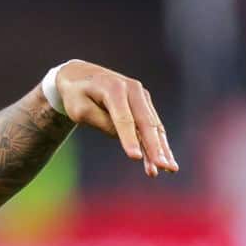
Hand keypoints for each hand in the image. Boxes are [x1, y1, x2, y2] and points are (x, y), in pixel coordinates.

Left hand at [55, 60, 177, 176]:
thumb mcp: (79, 109)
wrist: (81, 75)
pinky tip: (163, 161)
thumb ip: (100, 121)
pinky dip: (159, 144)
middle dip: (155, 147)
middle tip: (164, 167)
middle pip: (146, 123)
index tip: (135, 157)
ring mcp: (142, 96)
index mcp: (113, 88)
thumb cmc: (76, 95)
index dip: (130, 139)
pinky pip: (153, 126)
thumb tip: (124, 137)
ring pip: (154, 126)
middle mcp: (133, 89)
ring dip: (162, 149)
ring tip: (169, 169)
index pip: (123, 119)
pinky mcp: (144, 104)